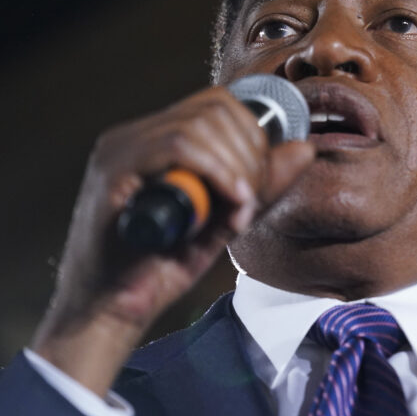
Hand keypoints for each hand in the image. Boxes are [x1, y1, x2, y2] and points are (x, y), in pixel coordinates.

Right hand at [31, 86, 314, 394]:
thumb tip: (304, 147)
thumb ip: (264, 184)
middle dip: (251, 152)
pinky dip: (216, 172)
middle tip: (250, 199)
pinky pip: (177, 146)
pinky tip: (229, 202)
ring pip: (199, 125)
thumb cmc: (161, 268)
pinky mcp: (113, 171)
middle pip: (215, 108)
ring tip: (238, 208)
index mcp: (157, 140)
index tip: (262, 180)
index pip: (219, 104)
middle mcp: (135, 136)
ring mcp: (120, 149)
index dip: (255, 134)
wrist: (112, 311)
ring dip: (236, 167)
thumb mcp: (228, 219)